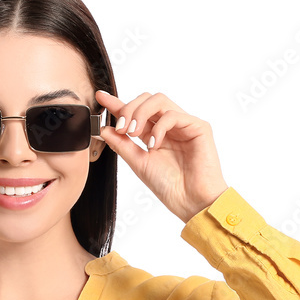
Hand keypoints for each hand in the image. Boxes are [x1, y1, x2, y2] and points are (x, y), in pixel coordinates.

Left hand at [95, 90, 228, 223]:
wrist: (190, 202)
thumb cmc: (169, 186)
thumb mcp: (138, 163)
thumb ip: (122, 145)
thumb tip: (104, 129)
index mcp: (155, 134)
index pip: (135, 112)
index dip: (117, 103)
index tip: (100, 97)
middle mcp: (169, 126)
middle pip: (146, 100)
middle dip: (128, 109)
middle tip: (121, 128)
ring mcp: (184, 125)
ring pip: (159, 100)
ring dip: (140, 113)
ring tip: (134, 134)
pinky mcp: (199, 127)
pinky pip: (173, 115)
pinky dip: (159, 128)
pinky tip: (154, 145)